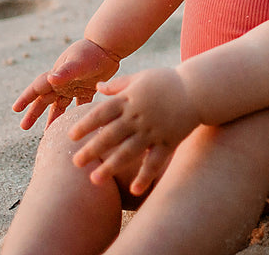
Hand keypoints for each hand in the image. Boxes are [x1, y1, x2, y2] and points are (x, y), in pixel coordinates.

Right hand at [12, 38, 120, 129]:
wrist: (109, 46)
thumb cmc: (91, 52)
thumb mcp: (78, 63)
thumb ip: (65, 72)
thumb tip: (50, 79)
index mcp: (56, 76)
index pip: (37, 88)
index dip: (26, 98)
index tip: (15, 109)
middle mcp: (61, 82)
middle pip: (44, 100)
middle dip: (33, 113)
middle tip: (24, 126)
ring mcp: (73, 86)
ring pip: (59, 105)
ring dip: (53, 117)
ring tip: (47, 132)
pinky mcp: (86, 89)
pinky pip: (78, 105)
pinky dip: (75, 114)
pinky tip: (73, 125)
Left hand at [69, 67, 200, 195]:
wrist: (198, 88)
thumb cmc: (167, 81)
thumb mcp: (141, 78)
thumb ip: (118, 85)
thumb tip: (97, 87)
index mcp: (130, 99)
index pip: (102, 113)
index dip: (86, 125)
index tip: (70, 136)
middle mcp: (139, 116)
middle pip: (111, 135)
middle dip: (93, 149)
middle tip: (76, 163)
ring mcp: (154, 130)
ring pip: (129, 151)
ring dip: (112, 166)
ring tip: (95, 180)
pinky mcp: (168, 141)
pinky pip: (156, 161)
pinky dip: (146, 176)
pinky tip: (135, 190)